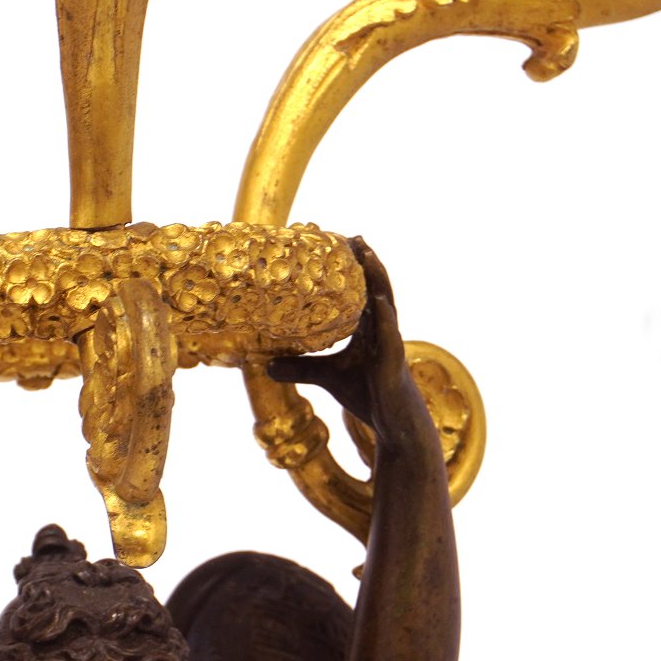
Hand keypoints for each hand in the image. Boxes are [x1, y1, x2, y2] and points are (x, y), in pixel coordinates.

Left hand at [266, 239, 418, 442]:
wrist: (393, 423)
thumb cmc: (367, 396)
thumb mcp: (326, 377)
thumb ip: (300, 368)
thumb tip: (265, 366)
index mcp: (368, 330)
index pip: (361, 292)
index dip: (354, 269)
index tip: (340, 243)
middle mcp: (383, 330)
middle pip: (376, 288)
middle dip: (368, 262)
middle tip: (356, 237)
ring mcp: (392, 344)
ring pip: (386, 304)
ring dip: (378, 279)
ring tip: (368, 255)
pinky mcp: (395, 362)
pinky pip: (390, 336)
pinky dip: (383, 318)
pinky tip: (376, 303)